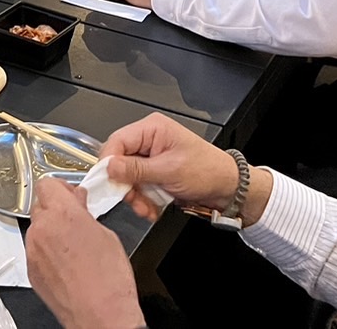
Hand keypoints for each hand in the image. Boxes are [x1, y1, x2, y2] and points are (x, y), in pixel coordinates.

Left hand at [27, 178, 143, 328]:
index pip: (48, 183)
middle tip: (75, 217)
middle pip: (40, 204)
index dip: (61, 187)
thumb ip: (85, 213)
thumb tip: (78, 204)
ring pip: (37, 227)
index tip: (70, 194)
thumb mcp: (107, 235)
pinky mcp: (31, 270)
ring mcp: (33, 251)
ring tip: (72, 245)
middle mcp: (42, 230)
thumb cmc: (109, 282)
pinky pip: (34, 249)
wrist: (102, 317)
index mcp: (63, 215)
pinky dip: (46, 250)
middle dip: (56, 208)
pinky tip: (65, 262)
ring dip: (50, 229)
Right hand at [100, 112, 244, 222]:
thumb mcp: (169, 170)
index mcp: (152, 128)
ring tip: (146, 208)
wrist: (228, 188)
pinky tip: (152, 208)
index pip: (117, 141)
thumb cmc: (207, 170)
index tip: (108, 182)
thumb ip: (136, 169)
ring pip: (128, 177)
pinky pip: (139, 186)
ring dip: (136, 196)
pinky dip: (143, 199)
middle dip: (126, 185)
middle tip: (132, 200)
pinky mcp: (154, 172)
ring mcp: (151, 157)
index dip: (109, 162)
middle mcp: (149, 140)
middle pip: (120, 161)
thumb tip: (109, 167)